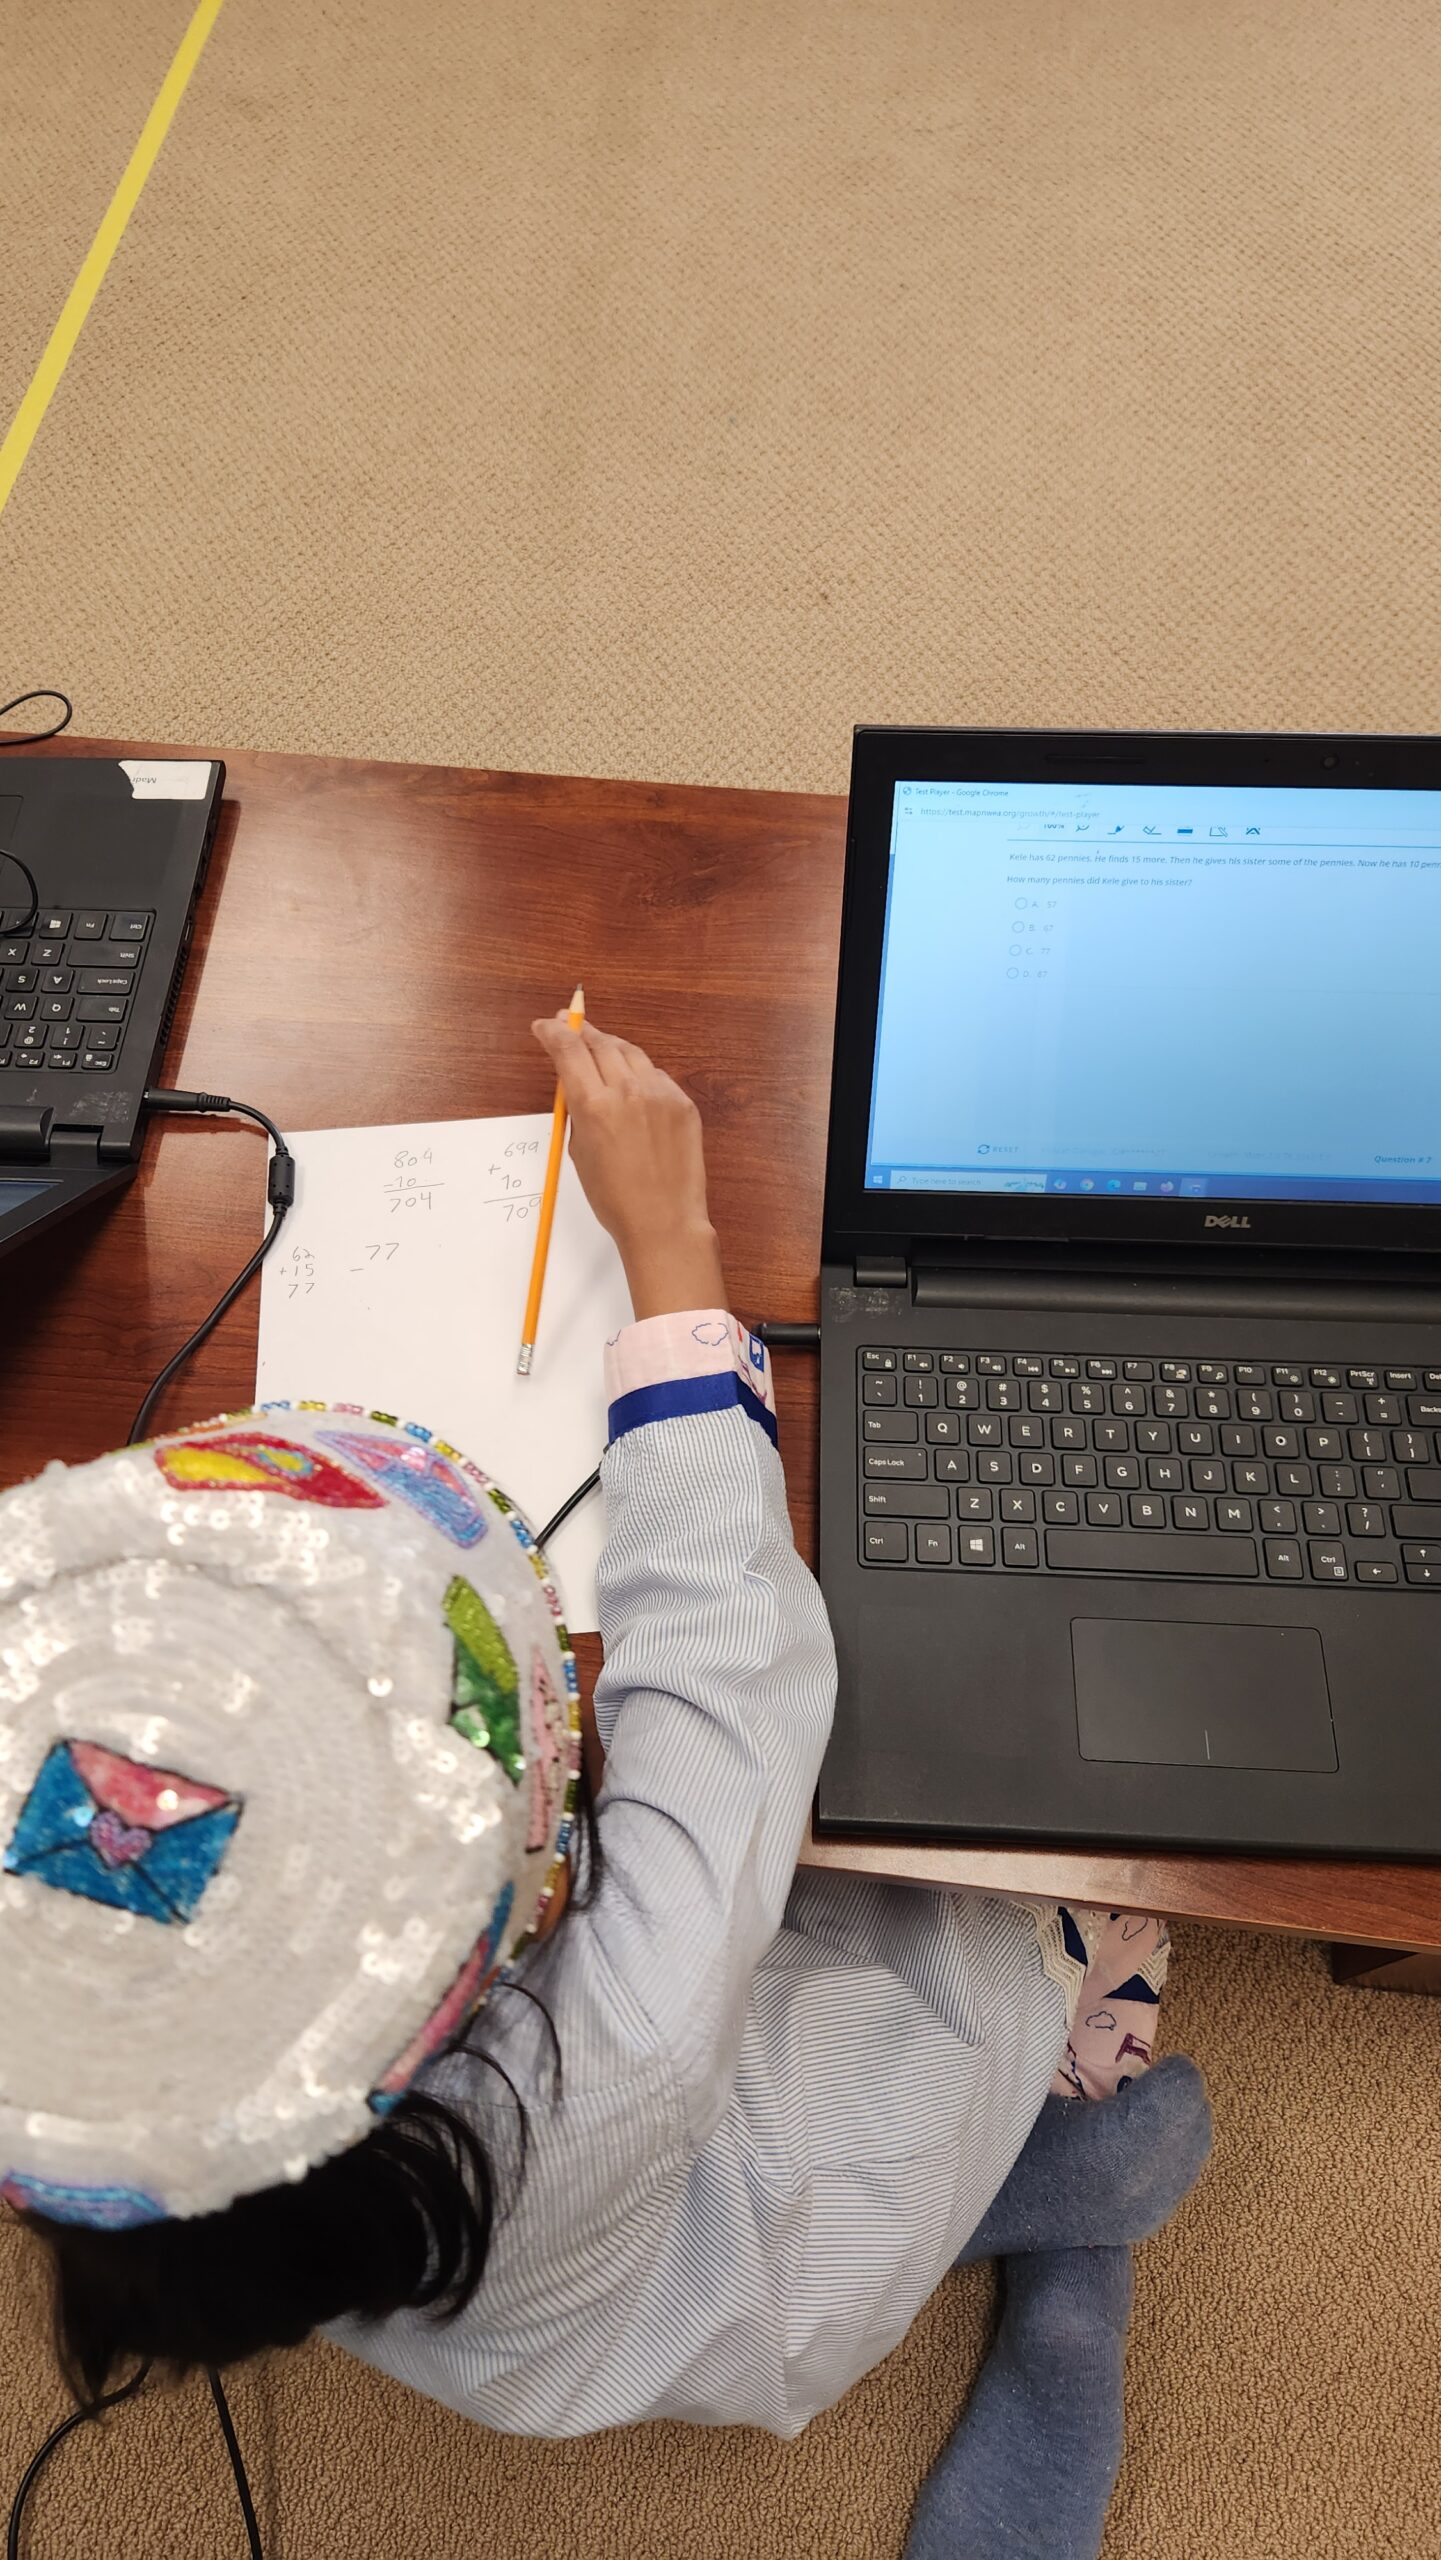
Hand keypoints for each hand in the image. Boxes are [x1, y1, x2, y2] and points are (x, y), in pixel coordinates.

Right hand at [531, 1014, 727, 1319]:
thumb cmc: (614, 1198)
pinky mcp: (682, 1103)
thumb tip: (577, 1083)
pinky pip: (655, 1076)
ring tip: (598, 1045)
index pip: (568, 1050)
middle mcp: (627, 1091)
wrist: (664, 1221)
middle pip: (599, 1043)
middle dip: (580, 1032)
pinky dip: (639, 1073)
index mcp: (594, 1105)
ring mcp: (660, 1094)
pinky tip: (631, 1081)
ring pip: (630, 1053)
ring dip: (610, 1046)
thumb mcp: (579, 1152)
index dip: (553, 1032)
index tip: (545, 1026)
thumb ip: (578, 1111)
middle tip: (569, 1024)